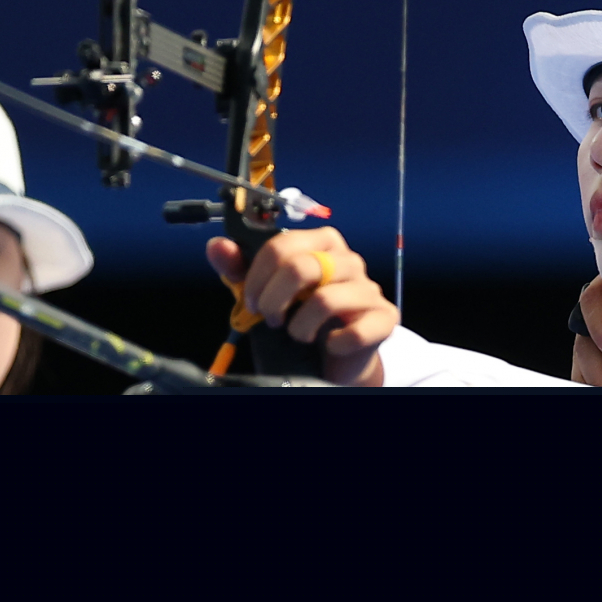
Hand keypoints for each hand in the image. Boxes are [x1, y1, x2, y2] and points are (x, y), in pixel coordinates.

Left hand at [206, 228, 398, 385]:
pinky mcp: (384, 318)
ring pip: (325, 300)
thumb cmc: (299, 318)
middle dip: (274, 300)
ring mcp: (369, 288)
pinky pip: (355, 331)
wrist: (332, 358)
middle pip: (301, 267)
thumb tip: (217, 246)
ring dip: (300, 326)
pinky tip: (329, 345)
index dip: (257, 276)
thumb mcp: (264, 292)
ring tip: (297, 335)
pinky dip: (334, 343)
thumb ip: (238, 269)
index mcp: (321, 243)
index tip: (249, 300)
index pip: (282, 245)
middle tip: (270, 319)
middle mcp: (348, 260)